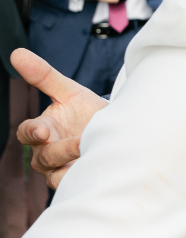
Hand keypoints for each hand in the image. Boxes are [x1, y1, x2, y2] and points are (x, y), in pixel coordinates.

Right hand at [13, 47, 104, 188]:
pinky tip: (97, 169)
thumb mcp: (70, 91)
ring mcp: (61, 169)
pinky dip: (83, 177)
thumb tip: (16, 52)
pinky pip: (73, 184)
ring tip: (93, 151)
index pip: (27, 133)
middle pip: (42, 157)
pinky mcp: (77, 180)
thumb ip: (44, 75)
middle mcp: (47, 153)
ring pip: (57, 173)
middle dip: (59, 150)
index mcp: (43, 130)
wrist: (116, 129)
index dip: (32, 132)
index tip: (43, 130)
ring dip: (73, 162)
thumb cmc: (87, 111)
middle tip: (79, 142)